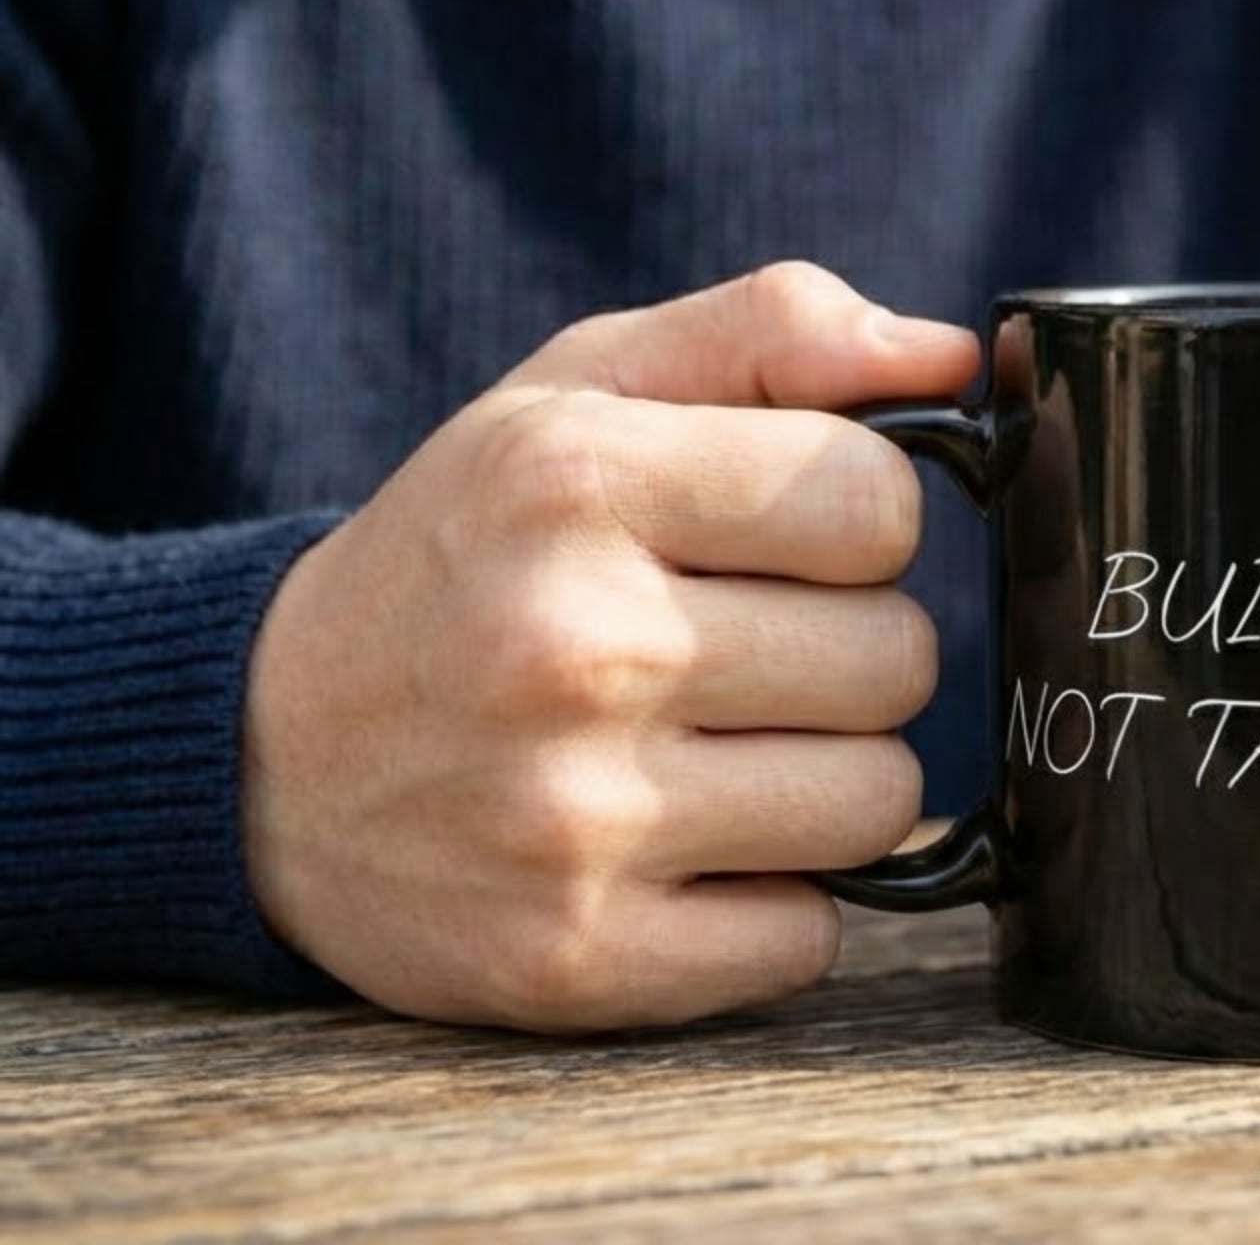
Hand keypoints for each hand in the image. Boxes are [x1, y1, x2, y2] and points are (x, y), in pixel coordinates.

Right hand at [242, 262, 978, 1031]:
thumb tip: (957, 357)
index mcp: (580, 480)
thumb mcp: (586, 385)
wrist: (269, 751)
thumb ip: (776, 332)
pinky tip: (685, 842)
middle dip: (850, 644)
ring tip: (720, 739)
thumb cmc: (474, 539)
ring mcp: (572, 819)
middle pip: (899, 658)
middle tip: (744, 640)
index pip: (879, 500)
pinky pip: (807, 938)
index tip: (789, 532)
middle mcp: (573, 647)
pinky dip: (774, 897)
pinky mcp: (576, 960)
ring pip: (879, 801)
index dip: (861, 514)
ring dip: (828, 771)